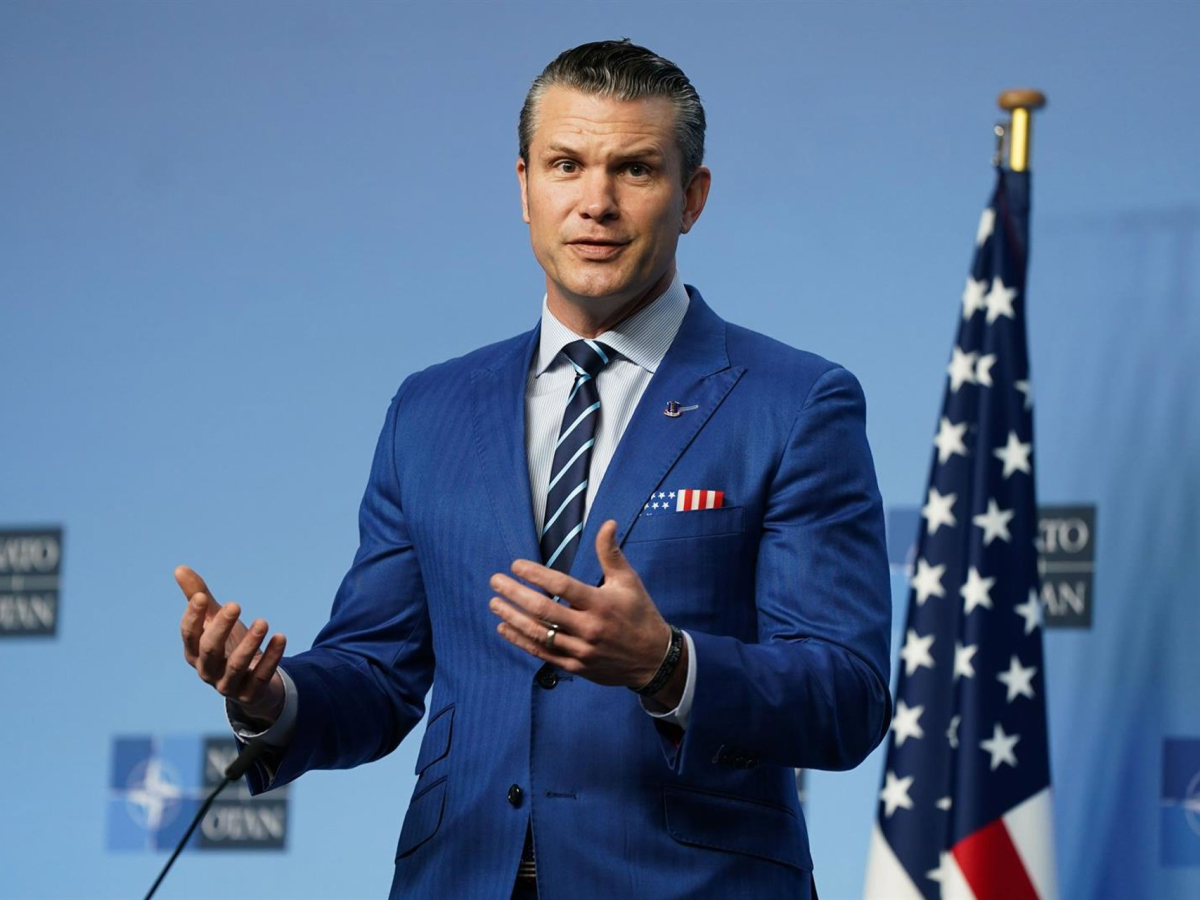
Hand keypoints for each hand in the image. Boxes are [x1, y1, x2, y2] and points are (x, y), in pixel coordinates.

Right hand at [176, 565, 286, 724]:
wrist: (252, 683)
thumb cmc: (228, 646)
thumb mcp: (214, 622)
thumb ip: (199, 598)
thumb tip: (179, 568)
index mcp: (195, 653)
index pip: (189, 636)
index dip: (192, 617)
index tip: (202, 597)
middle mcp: (208, 671)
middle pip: (210, 650)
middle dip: (221, 627)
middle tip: (235, 604)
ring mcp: (229, 685)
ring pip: (236, 666)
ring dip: (250, 643)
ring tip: (264, 621)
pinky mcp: (251, 694)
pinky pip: (262, 676)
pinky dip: (272, 657)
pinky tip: (281, 637)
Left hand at [488, 520, 686, 707]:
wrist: (654, 659)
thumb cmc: (639, 614)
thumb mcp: (628, 581)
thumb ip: (611, 553)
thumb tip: (607, 523)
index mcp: (600, 604)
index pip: (561, 586)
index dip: (536, 574)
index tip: (515, 565)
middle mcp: (588, 628)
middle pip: (543, 610)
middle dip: (515, 594)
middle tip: (495, 581)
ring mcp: (580, 650)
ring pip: (539, 634)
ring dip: (513, 617)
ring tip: (494, 604)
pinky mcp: (576, 666)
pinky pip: (542, 654)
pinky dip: (521, 640)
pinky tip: (505, 628)